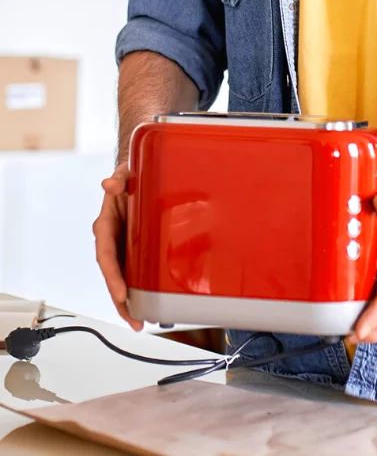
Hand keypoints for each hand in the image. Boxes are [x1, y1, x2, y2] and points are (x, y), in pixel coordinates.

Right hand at [92, 163, 141, 330]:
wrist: (137, 177)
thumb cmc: (129, 177)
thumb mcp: (126, 175)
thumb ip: (119, 179)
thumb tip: (110, 183)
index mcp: (106, 225)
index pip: (105, 255)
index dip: (112, 276)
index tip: (121, 294)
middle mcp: (112, 241)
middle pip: (113, 276)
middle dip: (120, 301)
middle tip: (133, 320)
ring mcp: (123, 248)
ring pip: (122, 279)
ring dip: (129, 302)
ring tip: (140, 322)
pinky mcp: (135, 251)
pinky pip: (135, 273)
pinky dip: (140, 291)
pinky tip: (150, 306)